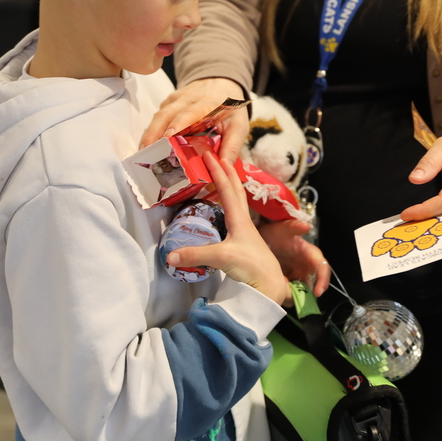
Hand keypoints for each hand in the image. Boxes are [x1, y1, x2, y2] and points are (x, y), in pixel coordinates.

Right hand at [141, 78, 249, 163]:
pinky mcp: (170, 102)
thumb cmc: (230, 106)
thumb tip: (223, 167)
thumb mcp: (239, 125)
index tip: (167, 138)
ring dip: (149, 134)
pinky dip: (152, 130)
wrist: (223, 83)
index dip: (177, 124)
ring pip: (159, 115)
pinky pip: (159, 116)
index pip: (189, 112)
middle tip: (146, 153)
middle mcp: (188, 98)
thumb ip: (233, 146)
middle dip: (154, 133)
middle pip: (166, 114)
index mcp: (207, 103)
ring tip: (143, 154)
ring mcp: (176, 99)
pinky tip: (149, 146)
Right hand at [166, 150, 288, 305]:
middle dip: (226, 172)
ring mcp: (246, 231)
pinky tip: (225, 209)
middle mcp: (244, 221)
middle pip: (236, 190)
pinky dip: (229, 205)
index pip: (226, 189)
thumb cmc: (251, 267)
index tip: (209, 155)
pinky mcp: (245, 242)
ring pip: (238, 202)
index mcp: (239, 219)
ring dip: (230, 186)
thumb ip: (196, 255)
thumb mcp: (222, 258)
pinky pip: (235, 215)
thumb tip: (170, 255)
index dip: (217, 171)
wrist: (270, 286)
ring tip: (223, 176)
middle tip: (218, 156)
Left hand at [258, 219, 330, 296]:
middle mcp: (306, 266)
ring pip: (302, 291)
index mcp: (309, 254)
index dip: (323, 280)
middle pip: (314, 284)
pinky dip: (286, 296)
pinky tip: (276, 293)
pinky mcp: (287, 281)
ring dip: (296, 297)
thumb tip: (307, 226)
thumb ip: (293, 227)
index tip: (318, 292)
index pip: (323, 267)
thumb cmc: (273, 232)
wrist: (258, 237)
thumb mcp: (282, 228)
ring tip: (283, 296)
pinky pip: (291, 293)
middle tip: (296, 300)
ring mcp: (296, 275)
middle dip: (308, 295)